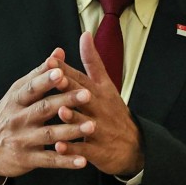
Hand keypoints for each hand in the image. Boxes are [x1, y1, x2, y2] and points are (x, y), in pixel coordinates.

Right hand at [0, 48, 92, 178]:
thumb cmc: (7, 114)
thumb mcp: (17, 93)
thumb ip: (39, 74)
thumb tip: (59, 52)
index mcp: (16, 100)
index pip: (31, 88)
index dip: (46, 80)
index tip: (62, 72)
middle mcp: (19, 119)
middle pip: (44, 109)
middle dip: (66, 101)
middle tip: (87, 95)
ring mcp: (23, 140)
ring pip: (49, 134)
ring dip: (71, 131)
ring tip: (92, 126)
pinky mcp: (27, 159)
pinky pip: (49, 160)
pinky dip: (66, 161)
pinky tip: (83, 161)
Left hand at [52, 32, 142, 175]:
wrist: (134, 145)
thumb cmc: (113, 112)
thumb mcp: (106, 85)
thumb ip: (93, 61)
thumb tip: (85, 35)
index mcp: (99, 92)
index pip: (81, 78)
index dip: (66, 69)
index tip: (51, 59)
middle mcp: (99, 108)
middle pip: (83, 97)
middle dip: (69, 88)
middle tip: (55, 79)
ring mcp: (99, 129)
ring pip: (84, 122)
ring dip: (73, 117)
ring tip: (61, 111)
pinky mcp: (99, 150)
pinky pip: (84, 149)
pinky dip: (72, 149)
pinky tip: (60, 147)